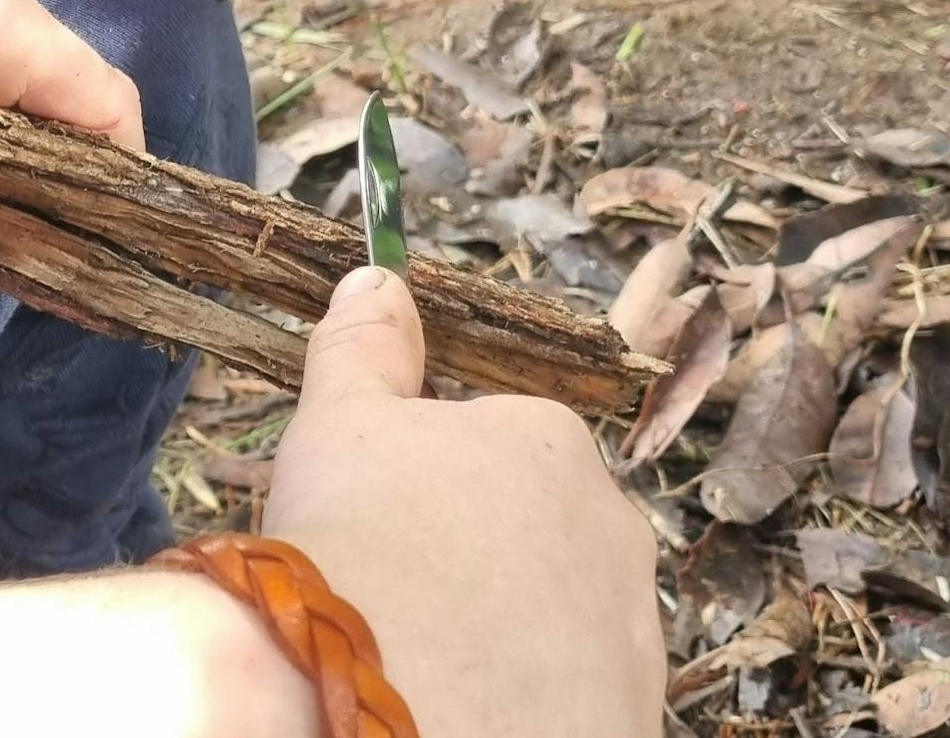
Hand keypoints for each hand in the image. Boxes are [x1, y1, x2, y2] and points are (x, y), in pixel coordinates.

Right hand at [264, 267, 665, 736]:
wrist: (404, 707)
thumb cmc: (364, 541)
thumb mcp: (339, 423)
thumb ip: (362, 348)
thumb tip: (377, 280)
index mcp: (548, 440)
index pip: (490, 446)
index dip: (423, 485)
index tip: (376, 523)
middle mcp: (614, 526)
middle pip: (533, 531)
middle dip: (476, 556)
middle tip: (393, 591)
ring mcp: (634, 632)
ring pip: (557, 618)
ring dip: (503, 630)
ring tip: (423, 658)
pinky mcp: (635, 716)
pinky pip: (571, 696)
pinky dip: (523, 699)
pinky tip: (460, 705)